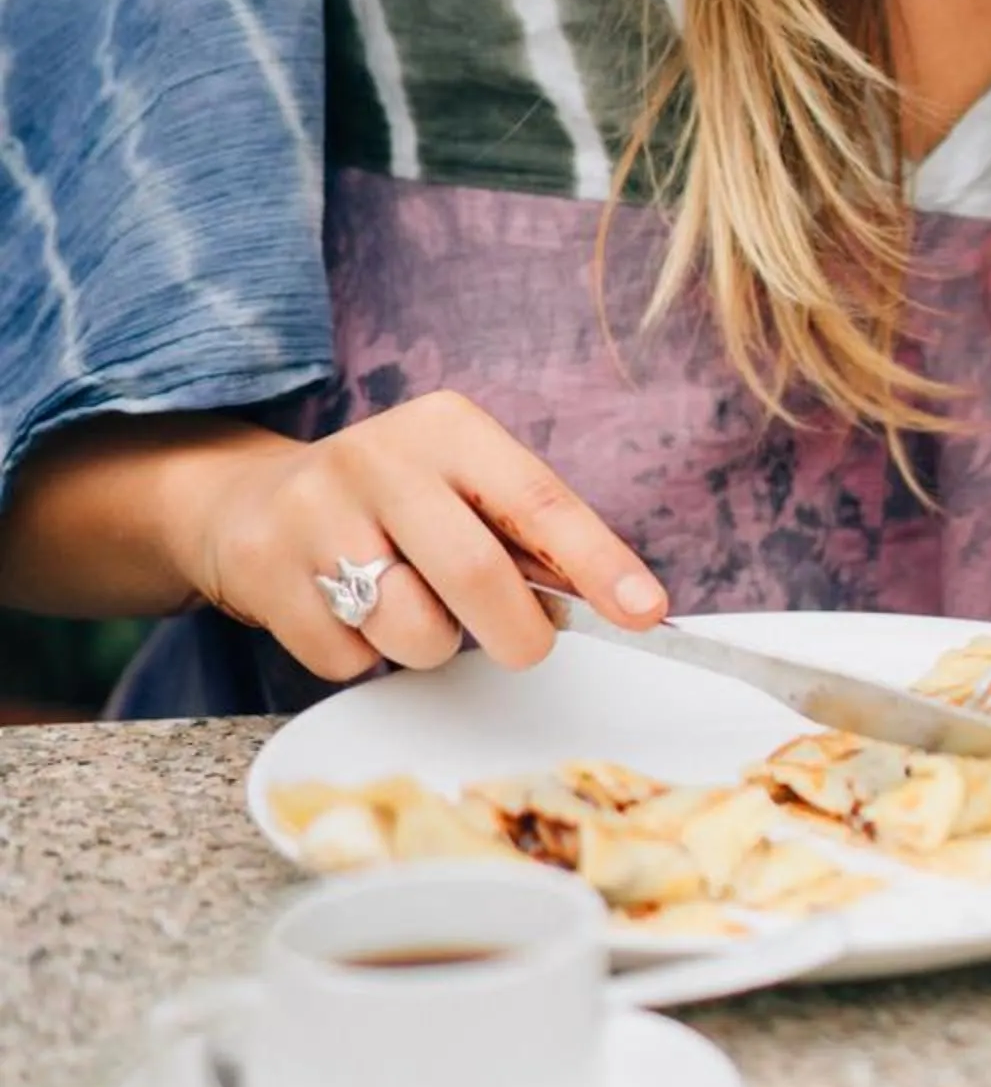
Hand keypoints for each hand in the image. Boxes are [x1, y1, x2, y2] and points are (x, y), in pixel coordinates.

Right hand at [181, 393, 669, 681]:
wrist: (247, 502)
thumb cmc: (391, 505)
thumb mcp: (459, 488)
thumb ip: (529, 538)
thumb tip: (622, 601)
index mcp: (446, 427)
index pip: (538, 500)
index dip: (597, 560)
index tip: (645, 609)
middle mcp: (379, 457)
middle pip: (476, 575)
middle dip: (518, 633)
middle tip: (525, 645)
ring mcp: (314, 511)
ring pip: (413, 629)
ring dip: (431, 644)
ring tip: (410, 607)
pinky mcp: (266, 570)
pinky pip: (348, 658)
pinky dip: (363, 656)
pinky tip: (346, 613)